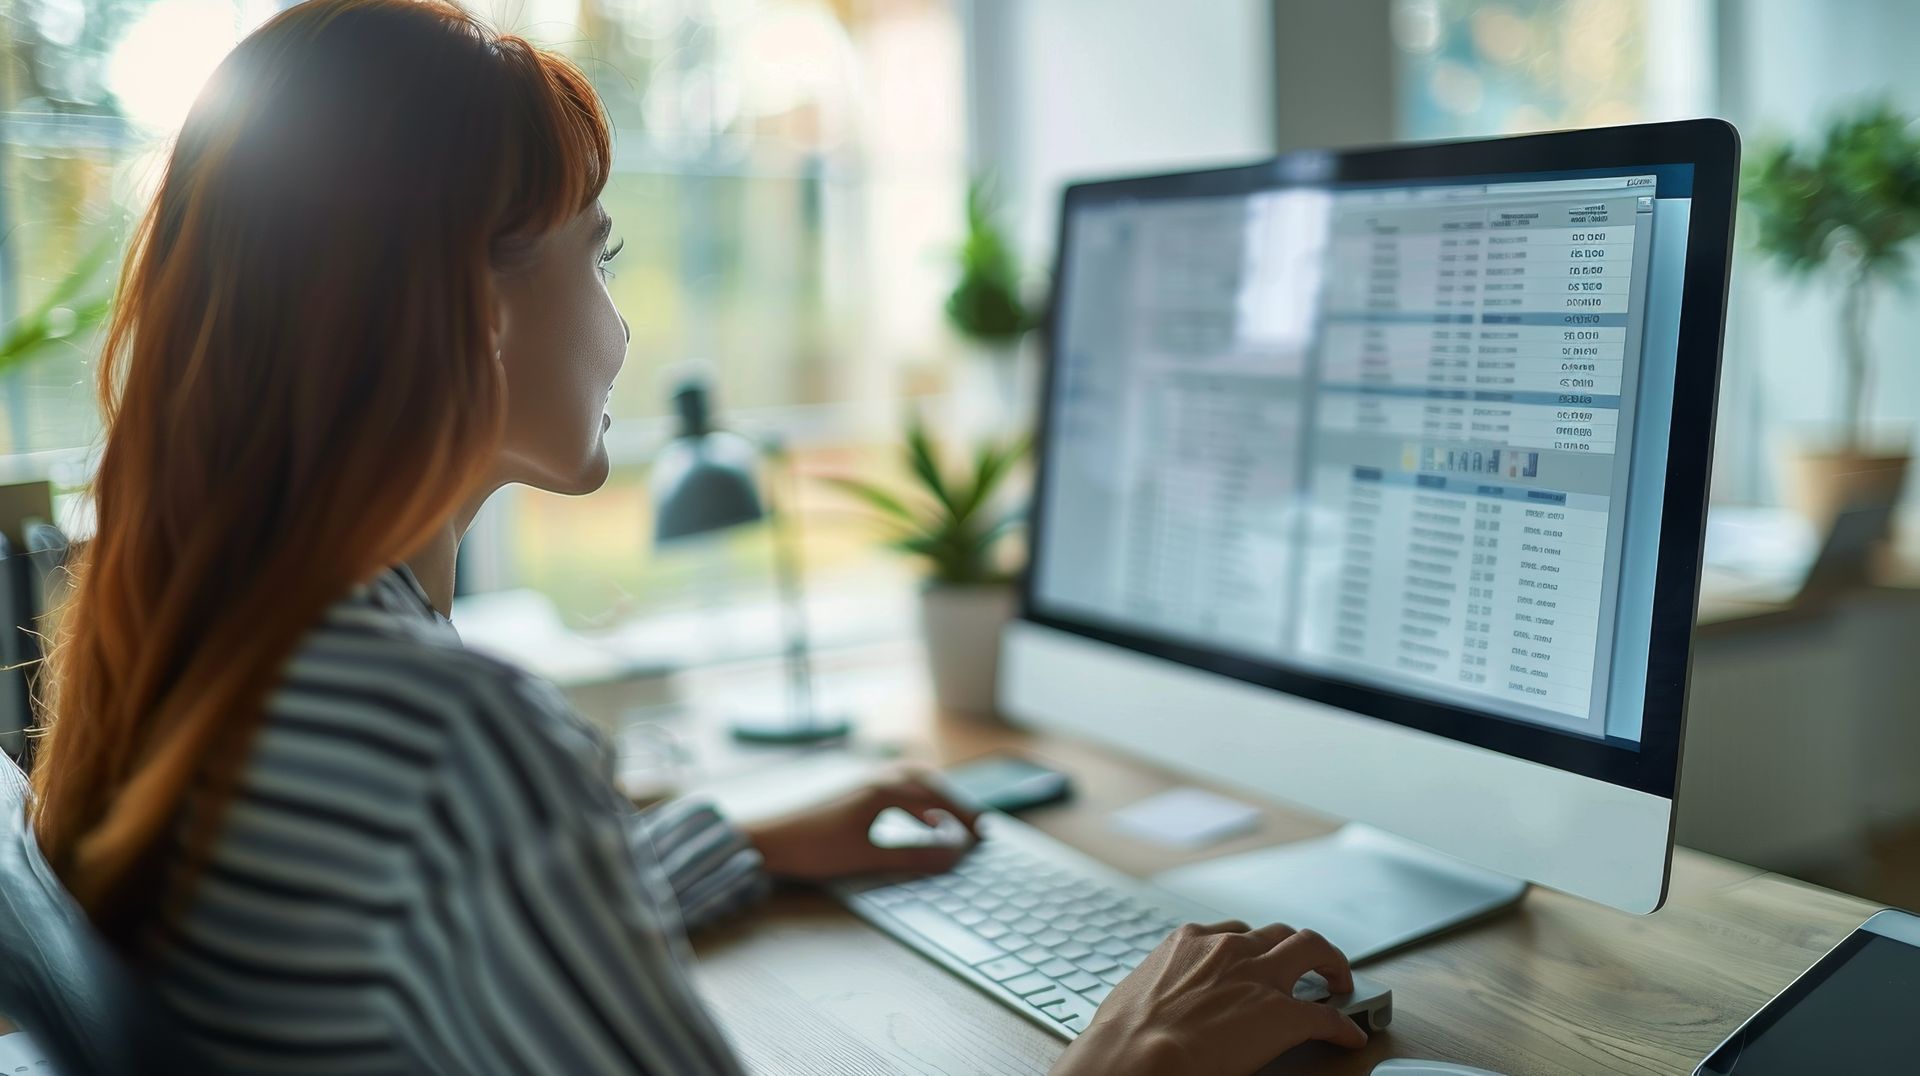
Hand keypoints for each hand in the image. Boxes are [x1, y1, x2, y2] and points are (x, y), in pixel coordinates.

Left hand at [744, 769, 981, 880]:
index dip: (962, 821)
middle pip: (929, 782)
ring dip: (937, 795)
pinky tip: (916, 816)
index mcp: (883, 792)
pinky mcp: (853, 793)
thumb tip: (955, 855)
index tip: (982, 839)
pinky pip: (897, 785)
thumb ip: (914, 856)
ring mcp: (863, 783)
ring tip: (954, 818)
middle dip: (956, 802)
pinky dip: (917, 796)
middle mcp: (876, 779)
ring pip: (912, 779)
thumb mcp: (867, 858)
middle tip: (978, 827)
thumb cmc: (813, 849)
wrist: (765, 840)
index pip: (937, 802)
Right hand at [1052, 920, 1366, 1075]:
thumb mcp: (1137, 993)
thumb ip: (1162, 987)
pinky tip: (1348, 1034)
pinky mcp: (1283, 1015)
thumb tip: (1159, 1006)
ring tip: (1338, 981)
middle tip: (1309, 963)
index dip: (1252, 946)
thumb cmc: (1123, 1037)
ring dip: (1329, 963)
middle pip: (1279, 933)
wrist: (1136, 1059)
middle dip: (1297, 947)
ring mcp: (1259, 977)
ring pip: (1312, 949)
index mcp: (1190, 942)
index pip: (1234, 932)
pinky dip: (1342, 1024)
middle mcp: (1229, 949)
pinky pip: (1327, 1016)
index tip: (1258, 957)